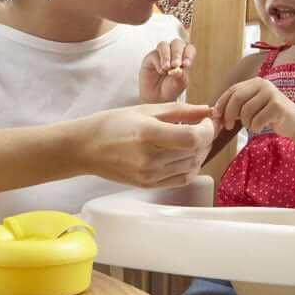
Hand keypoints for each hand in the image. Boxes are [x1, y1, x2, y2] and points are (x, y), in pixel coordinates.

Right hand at [80, 102, 213, 187]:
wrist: (86, 148)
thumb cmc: (112, 124)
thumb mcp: (145, 109)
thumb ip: (179, 110)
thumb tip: (206, 109)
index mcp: (148, 134)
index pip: (192, 138)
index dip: (208, 129)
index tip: (208, 120)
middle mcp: (150, 158)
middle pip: (195, 152)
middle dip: (207, 138)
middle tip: (205, 126)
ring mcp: (149, 175)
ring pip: (192, 167)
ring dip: (201, 152)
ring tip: (194, 139)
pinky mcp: (148, 185)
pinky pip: (182, 179)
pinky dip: (191, 167)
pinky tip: (187, 155)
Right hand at [140, 39, 195, 102]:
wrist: (157, 98)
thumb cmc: (171, 89)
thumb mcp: (179, 84)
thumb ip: (180, 75)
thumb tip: (177, 67)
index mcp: (184, 57)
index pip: (189, 49)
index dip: (189, 54)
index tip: (186, 64)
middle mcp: (173, 53)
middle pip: (176, 43)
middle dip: (177, 53)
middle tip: (176, 65)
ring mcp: (161, 54)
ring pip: (164, 45)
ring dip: (166, 56)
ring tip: (167, 68)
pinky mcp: (150, 57)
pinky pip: (154, 54)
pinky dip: (158, 63)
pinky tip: (161, 71)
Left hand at [213, 77, 294, 134]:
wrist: (294, 121)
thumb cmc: (269, 115)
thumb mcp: (252, 107)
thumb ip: (236, 106)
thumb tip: (214, 112)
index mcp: (255, 82)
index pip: (232, 90)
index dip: (222, 103)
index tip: (216, 116)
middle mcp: (263, 84)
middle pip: (237, 98)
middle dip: (229, 114)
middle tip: (228, 126)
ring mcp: (271, 94)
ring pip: (246, 111)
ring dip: (245, 123)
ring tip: (251, 126)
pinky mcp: (278, 106)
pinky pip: (257, 120)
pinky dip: (255, 128)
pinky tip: (260, 128)